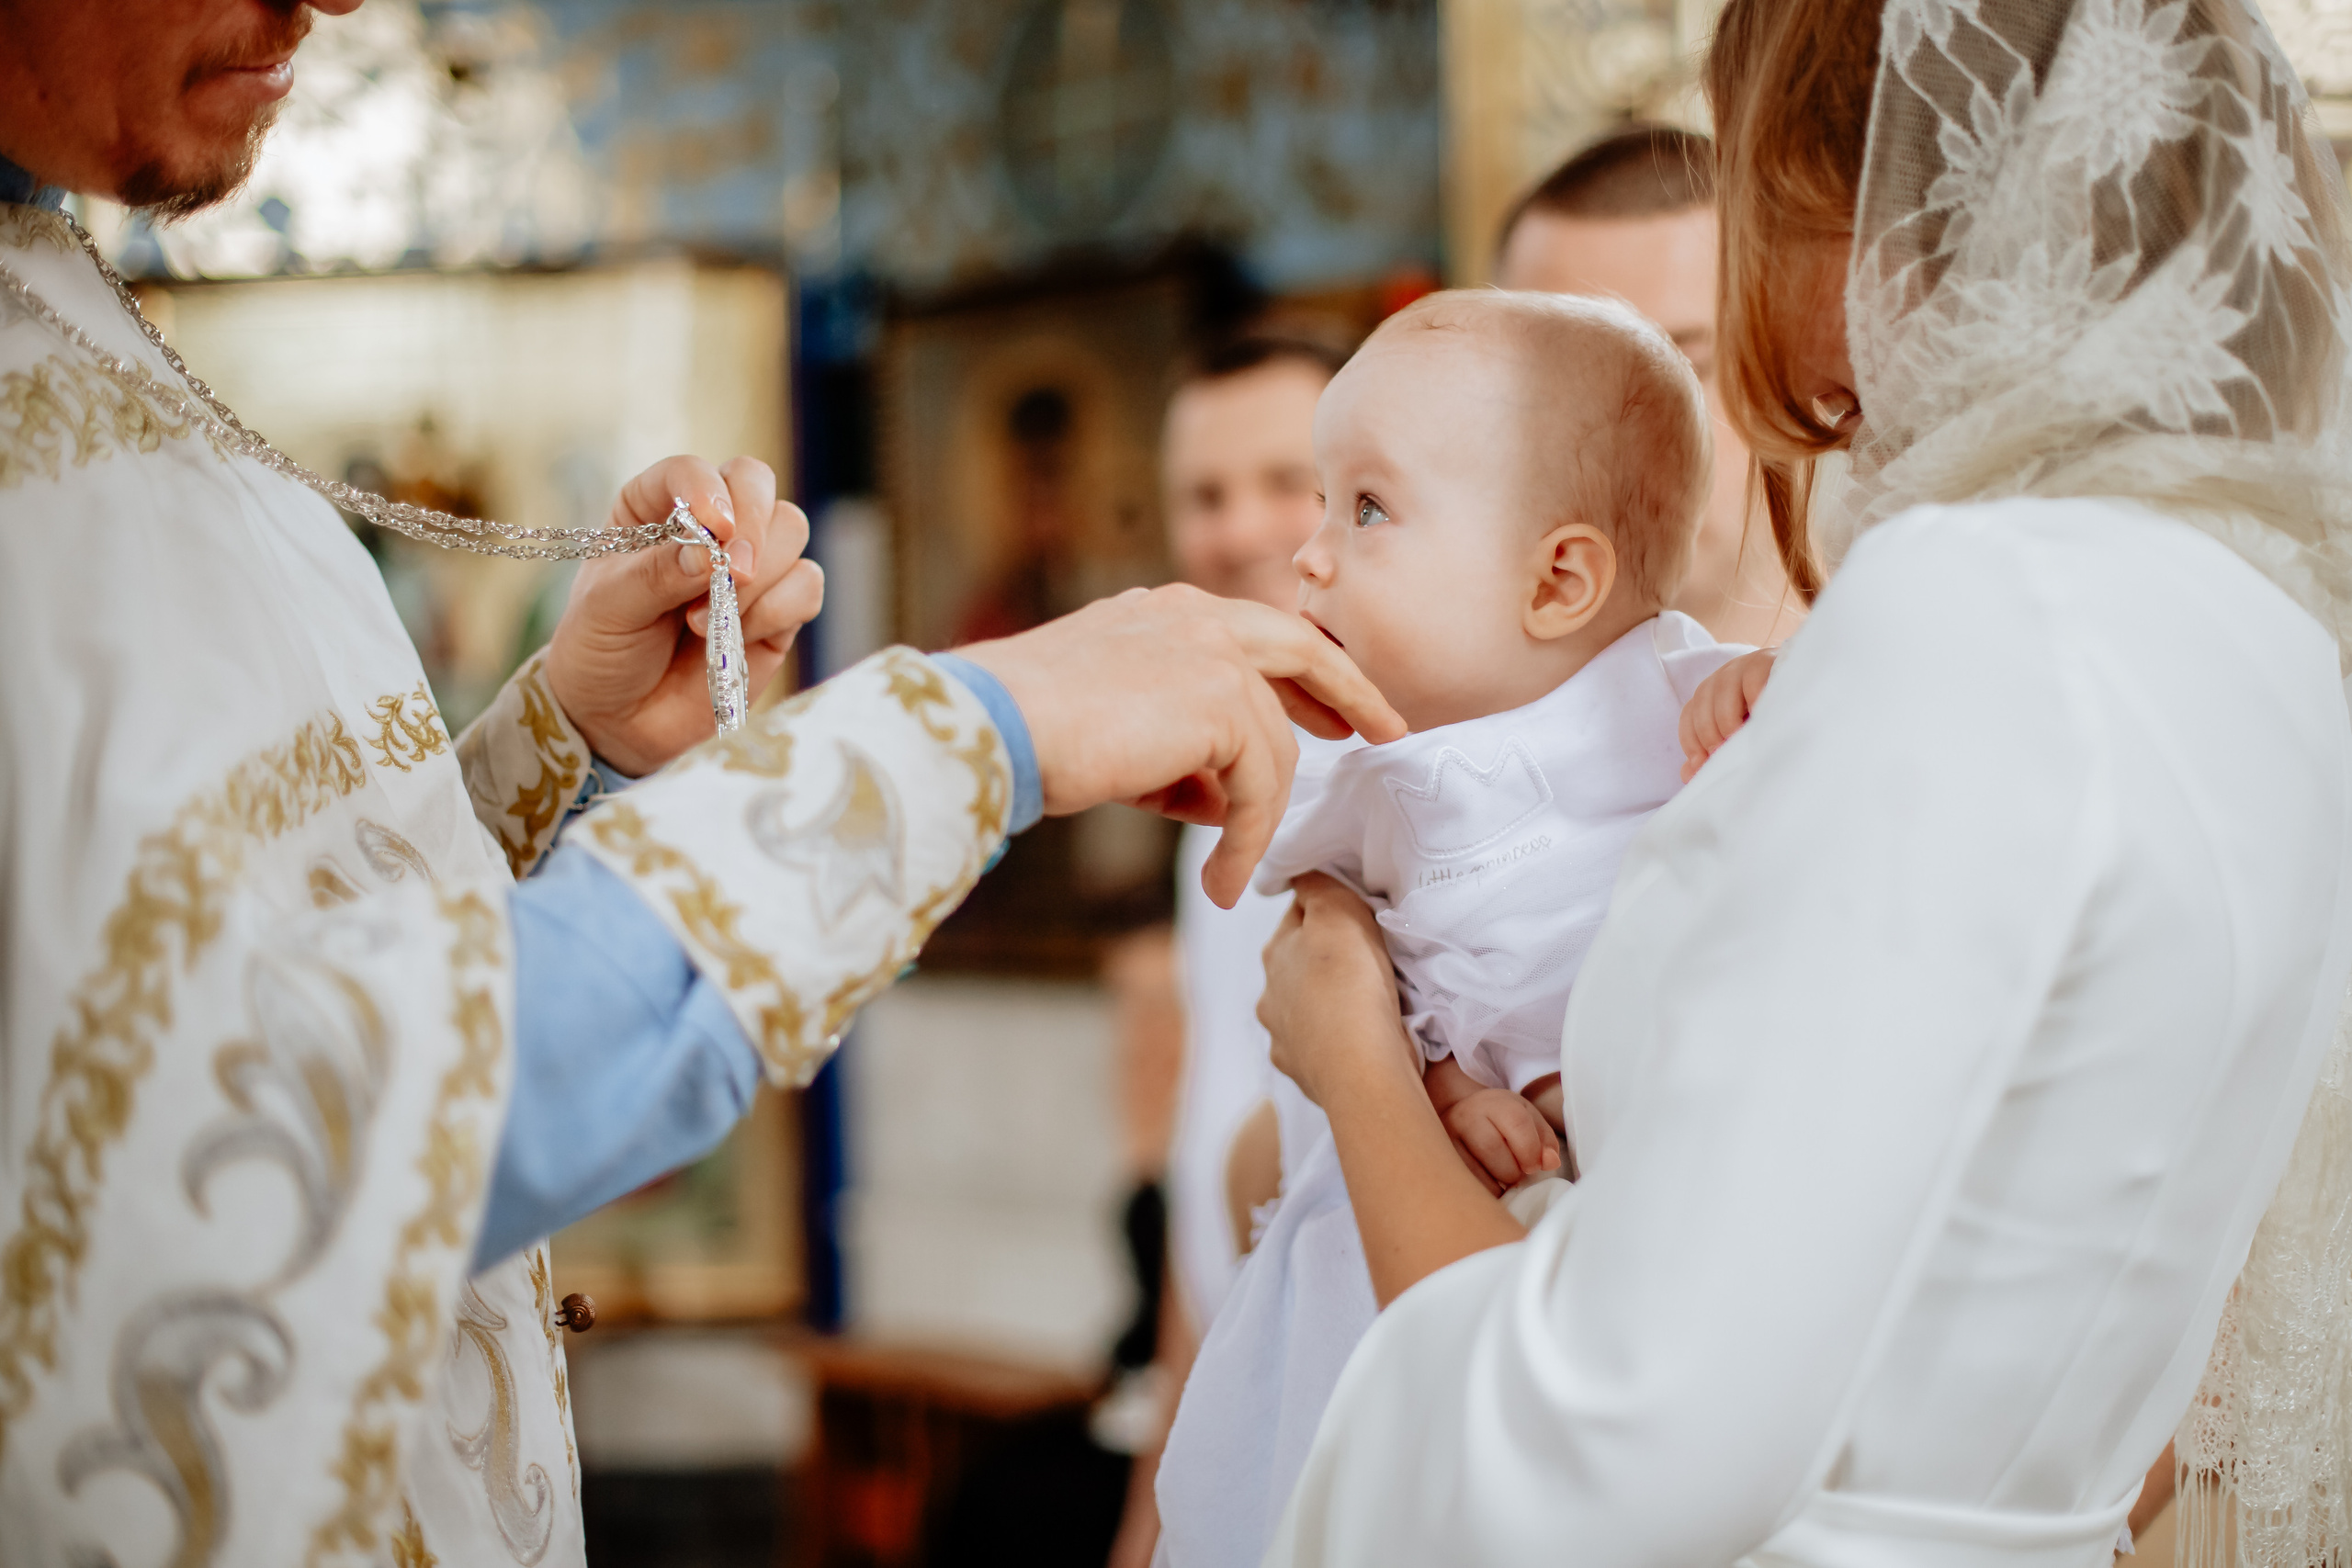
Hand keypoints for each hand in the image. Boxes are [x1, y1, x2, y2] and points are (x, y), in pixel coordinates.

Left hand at [544, 455, 826, 775]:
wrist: (619, 721)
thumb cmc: (602, 652)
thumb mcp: (608, 608)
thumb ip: (657, 574)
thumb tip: (711, 552)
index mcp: (654, 507)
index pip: (694, 471)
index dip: (709, 491)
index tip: (713, 529)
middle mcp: (707, 527)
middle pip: (757, 484)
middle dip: (751, 527)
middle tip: (730, 576)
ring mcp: (748, 566)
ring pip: (791, 529)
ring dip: (759, 577)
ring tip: (705, 622)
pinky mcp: (778, 611)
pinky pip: (807, 585)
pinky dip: (780, 609)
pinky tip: (736, 637)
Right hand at [957, 586, 1404, 905]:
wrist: (992, 725)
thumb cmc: (1029, 731)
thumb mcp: (1116, 731)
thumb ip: (1177, 752)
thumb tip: (1219, 800)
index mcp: (1167, 611)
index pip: (1257, 634)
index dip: (1303, 676)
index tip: (1336, 714)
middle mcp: (1196, 616)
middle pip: (1303, 650)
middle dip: (1350, 695)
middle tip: (1383, 734)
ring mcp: (1213, 653)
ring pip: (1270, 748)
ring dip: (1255, 821)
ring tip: (1228, 876)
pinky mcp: (1221, 702)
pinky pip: (1256, 787)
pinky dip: (1244, 842)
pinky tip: (1222, 881)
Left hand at [1259, 873, 1419, 1107]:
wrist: (1359, 1067)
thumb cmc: (1350, 982)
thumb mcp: (1339, 911)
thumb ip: (1318, 885)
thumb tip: (1299, 872)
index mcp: (1275, 951)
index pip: (1297, 914)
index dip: (1327, 909)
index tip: (1356, 914)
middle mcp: (1268, 994)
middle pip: (1298, 964)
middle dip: (1324, 959)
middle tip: (1366, 958)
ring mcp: (1281, 1036)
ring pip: (1304, 1007)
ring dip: (1326, 1002)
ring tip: (1364, 1003)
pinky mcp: (1300, 1071)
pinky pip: (1315, 1047)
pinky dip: (1330, 1040)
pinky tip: (1354, 1039)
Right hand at [1436, 1088, 1562, 1195]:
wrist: (1464, 1117)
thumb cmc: (1503, 1123)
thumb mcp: (1529, 1121)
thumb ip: (1545, 1141)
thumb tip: (1549, 1163)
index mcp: (1495, 1103)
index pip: (1516, 1122)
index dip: (1530, 1150)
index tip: (1534, 1166)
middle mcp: (1466, 1115)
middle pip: (1491, 1147)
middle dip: (1512, 1170)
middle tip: (1517, 1174)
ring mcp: (1447, 1137)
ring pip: (1473, 1169)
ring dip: (1497, 1184)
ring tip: (1502, 1179)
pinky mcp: (1438, 1158)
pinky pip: (1462, 1182)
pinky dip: (1482, 1190)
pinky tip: (1489, 1184)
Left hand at [1679, 646, 1776, 780]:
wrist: (1812, 686)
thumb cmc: (1772, 717)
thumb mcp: (1743, 736)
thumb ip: (1715, 753)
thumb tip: (1688, 774)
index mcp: (1713, 695)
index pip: (1689, 715)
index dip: (1692, 741)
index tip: (1702, 765)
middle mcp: (1725, 677)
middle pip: (1702, 701)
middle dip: (1709, 733)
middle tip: (1722, 755)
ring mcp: (1745, 665)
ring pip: (1723, 688)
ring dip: (1726, 718)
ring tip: (1738, 739)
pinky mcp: (1768, 661)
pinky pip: (1753, 677)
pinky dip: (1753, 698)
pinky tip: (1760, 717)